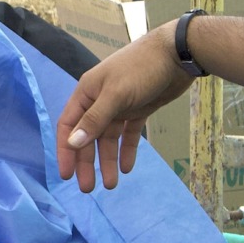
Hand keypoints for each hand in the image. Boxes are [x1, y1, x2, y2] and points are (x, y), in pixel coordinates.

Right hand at [55, 26, 195, 192]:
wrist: (177, 54)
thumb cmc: (141, 68)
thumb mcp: (116, 94)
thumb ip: (94, 120)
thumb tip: (72, 143)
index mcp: (87, 94)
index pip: (69, 126)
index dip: (66, 150)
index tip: (66, 175)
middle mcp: (99, 101)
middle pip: (88, 137)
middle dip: (87, 162)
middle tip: (89, 188)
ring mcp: (119, 106)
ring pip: (109, 139)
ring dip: (108, 161)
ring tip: (111, 184)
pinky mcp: (138, 110)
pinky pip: (128, 134)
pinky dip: (127, 150)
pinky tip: (127, 168)